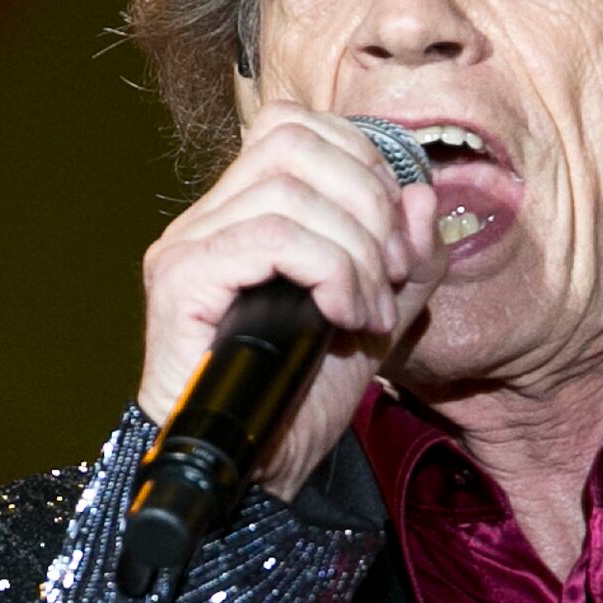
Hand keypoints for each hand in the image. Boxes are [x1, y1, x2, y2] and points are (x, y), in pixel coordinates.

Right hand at [137, 106, 451, 495]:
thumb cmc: (303, 401)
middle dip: (368, 203)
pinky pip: (272, 236)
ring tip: (369, 312)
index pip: (297, 127)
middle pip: (295, 140)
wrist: (256, 476)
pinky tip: (345, 318)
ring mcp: (188, 246)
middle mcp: (207, 218)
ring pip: (291, 190)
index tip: (395, 244)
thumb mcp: (379, 319)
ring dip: (356, 250)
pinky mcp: (182, 282)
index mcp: (245, 212)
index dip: (363, 164)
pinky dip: (330, 271)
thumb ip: (406, 258)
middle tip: (390, 277)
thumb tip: (419, 196)